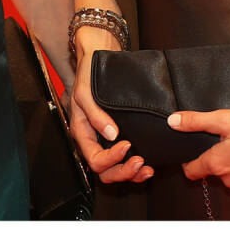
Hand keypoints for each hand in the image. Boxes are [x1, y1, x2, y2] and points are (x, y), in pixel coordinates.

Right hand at [68, 27, 152, 183]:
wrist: (97, 55)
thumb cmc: (88, 74)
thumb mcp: (86, 93)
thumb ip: (96, 115)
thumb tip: (111, 135)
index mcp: (82, 132)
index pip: (95, 159)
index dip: (112, 159)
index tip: (127, 144)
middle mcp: (94, 139)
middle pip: (105, 171)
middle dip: (123, 172)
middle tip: (141, 162)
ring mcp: (105, 138)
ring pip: (115, 169)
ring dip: (131, 173)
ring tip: (147, 169)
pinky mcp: (117, 133)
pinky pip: (123, 158)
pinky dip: (135, 165)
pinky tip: (147, 163)